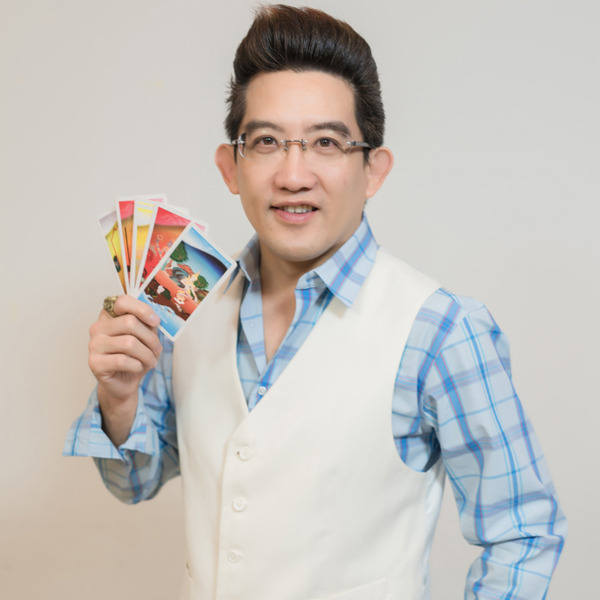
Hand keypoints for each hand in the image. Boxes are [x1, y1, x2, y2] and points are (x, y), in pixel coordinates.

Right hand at [88, 295, 161, 445]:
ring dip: (146, 354)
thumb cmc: (134, 356)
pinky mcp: (94, 363)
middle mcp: (98, 327)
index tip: (155, 322)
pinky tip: (137, 367)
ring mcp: (94, 345)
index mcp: (109, 316)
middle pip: (130, 322)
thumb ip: (148, 324)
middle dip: (150, 338)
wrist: (124, 382)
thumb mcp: (145, 336)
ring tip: (150, 360)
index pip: (122, 301)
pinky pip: (123, 361)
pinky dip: (137, 365)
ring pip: (129, 343)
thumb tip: (155, 318)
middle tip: (157, 348)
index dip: (142, 309)